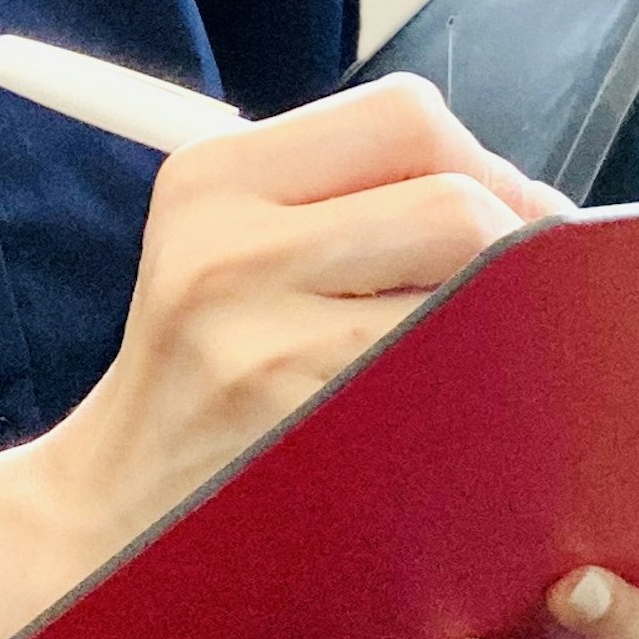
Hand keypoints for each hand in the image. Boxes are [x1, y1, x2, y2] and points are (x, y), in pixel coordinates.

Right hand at [37, 75, 562, 553]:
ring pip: (469, 302)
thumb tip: (527, 203)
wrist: (110, 521)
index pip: (406, 118)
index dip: (486, 164)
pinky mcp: (304, 442)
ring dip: (511, 332)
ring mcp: (262, 351)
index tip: (510, 217)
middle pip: (453, 206)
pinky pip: (451, 396)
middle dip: (517, 250)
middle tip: (528, 299)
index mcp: (213, 179)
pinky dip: (486, 401)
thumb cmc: (207, 380)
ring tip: (493, 361)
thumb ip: (356, 200)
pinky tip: (467, 420)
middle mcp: (227, 251)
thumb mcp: (232, 253)